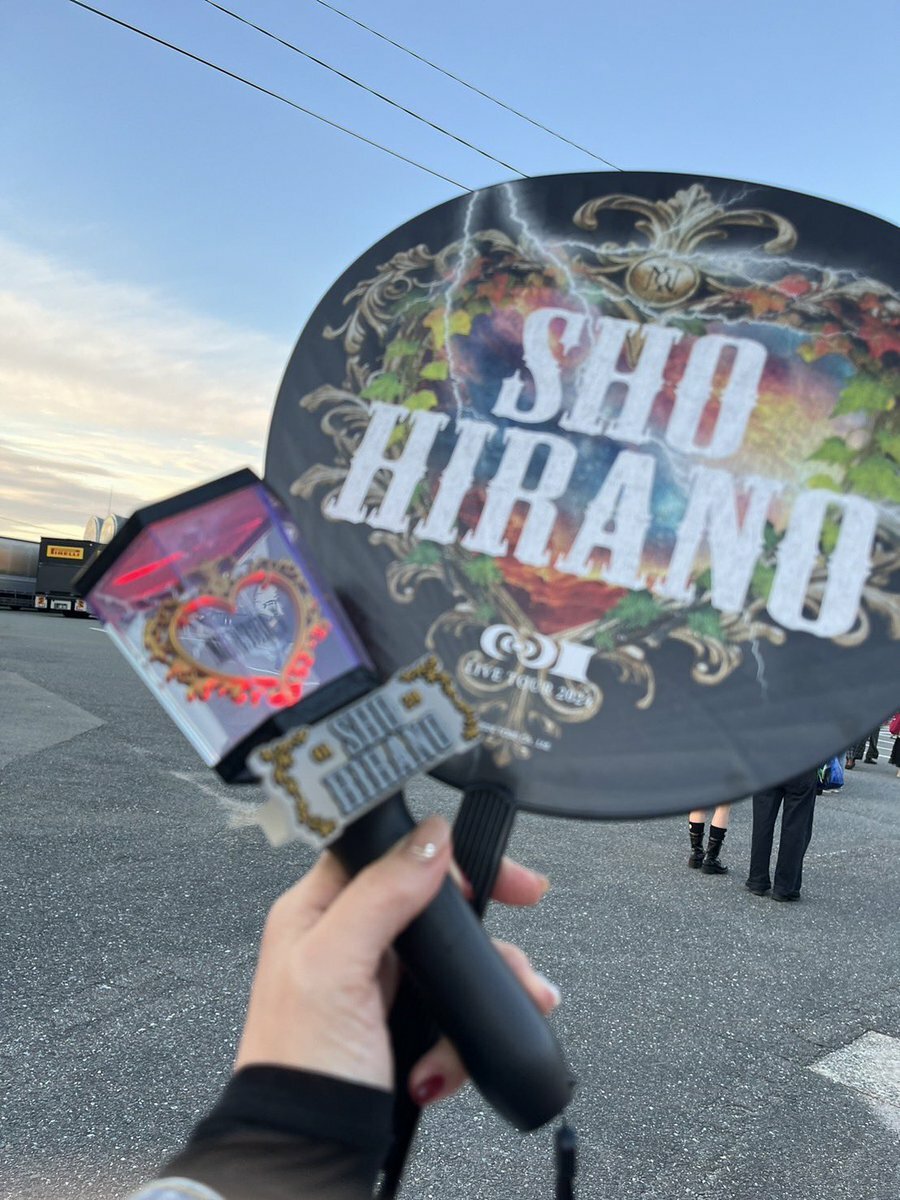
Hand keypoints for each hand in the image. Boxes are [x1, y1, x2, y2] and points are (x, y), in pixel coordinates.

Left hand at [234, 815, 558, 1106]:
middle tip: (517, 956)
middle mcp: (348, 937)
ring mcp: (376, 983)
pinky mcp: (399, 1023)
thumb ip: (380, 893)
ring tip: (509, 1008)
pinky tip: (445, 1063)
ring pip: (452, 961)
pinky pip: (452, 1010)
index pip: (389, 851)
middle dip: (483, 937)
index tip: (495, 876)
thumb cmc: (297, 1065)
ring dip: (485, 988)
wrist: (308, 1152)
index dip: (443, 854)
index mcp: (317, 909)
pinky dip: (462, 1037)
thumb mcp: (333, 965)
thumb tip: (430, 840)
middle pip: (435, 908)